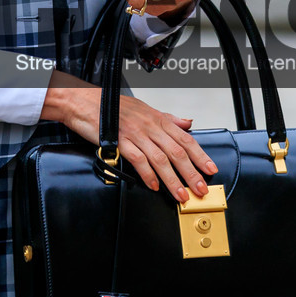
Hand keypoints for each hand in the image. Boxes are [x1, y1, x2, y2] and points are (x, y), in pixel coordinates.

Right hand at [41, 71, 216, 202]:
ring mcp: (135, 134)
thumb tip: (188, 123)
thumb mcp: (145, 108)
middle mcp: (150, 126)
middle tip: (200, 189)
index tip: (210, 169)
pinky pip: (138, 160)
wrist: (85, 102)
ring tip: (180, 194)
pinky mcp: (120, 142)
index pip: (186, 139)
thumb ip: (168, 118)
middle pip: (177, 152)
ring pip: (160, 159)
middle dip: (191, 173)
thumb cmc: (113, 106)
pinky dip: (148, 174)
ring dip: (172, 180)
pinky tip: (154, 185)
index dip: (200, 156)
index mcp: (158, 119)